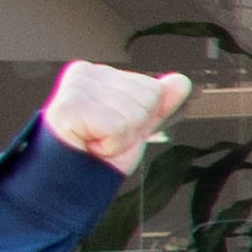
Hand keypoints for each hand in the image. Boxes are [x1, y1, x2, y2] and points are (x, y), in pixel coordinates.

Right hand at [38, 60, 196, 167]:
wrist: (69, 178)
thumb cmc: (97, 151)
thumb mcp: (136, 124)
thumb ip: (159, 102)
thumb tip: (182, 81)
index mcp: (100, 72)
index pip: (153, 89)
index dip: (142, 119)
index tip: (113, 128)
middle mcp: (86, 73)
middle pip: (147, 100)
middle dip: (133, 128)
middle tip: (103, 137)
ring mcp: (76, 88)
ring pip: (135, 114)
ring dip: (121, 139)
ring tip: (95, 141)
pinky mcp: (71, 107)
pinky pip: (117, 127)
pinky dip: (110, 145)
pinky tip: (89, 144)